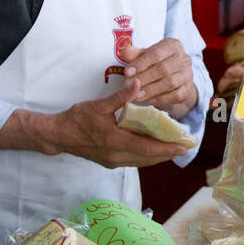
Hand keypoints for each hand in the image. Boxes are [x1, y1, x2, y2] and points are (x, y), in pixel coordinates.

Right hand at [48, 79, 187, 168]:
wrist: (58, 135)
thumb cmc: (77, 119)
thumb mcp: (99, 105)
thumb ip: (120, 96)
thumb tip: (138, 82)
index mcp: (115, 141)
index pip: (147, 148)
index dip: (167, 148)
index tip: (183, 146)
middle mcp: (116, 155)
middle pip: (148, 158)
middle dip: (168, 153)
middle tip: (185, 147)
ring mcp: (113, 161)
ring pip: (141, 162)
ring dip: (158, 156)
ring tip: (173, 149)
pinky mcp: (109, 162)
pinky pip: (134, 161)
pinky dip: (146, 156)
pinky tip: (153, 150)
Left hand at [120, 39, 197, 118]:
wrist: (175, 81)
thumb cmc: (156, 65)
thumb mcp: (145, 57)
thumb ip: (134, 54)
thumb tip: (124, 52)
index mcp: (172, 45)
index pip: (156, 53)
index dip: (141, 63)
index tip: (127, 73)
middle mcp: (184, 58)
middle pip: (163, 68)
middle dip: (144, 78)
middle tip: (129, 86)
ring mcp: (188, 74)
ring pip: (170, 83)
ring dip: (151, 90)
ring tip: (136, 95)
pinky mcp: (188, 89)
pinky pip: (176, 95)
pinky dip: (162, 99)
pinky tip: (151, 101)